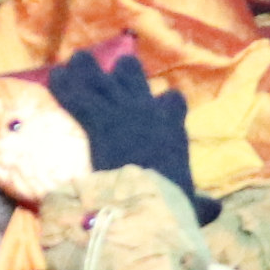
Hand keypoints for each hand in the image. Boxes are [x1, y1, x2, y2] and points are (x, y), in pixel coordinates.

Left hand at [44, 47, 207, 220]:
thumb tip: (215, 210)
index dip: (168, 103)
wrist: (149, 200)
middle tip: (118, 66)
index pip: (174, 102)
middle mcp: (148, 111)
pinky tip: (54, 77)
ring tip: (79, 58)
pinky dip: (65, 87)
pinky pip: (78, 97)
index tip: (166, 103)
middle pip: (134, 77)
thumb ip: (200, 205)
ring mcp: (121, 111)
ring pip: (102, 80)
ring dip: (88, 69)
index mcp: (172, 127)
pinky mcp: (97, 120)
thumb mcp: (190, 204)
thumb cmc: (173, 201)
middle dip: (125, 70)